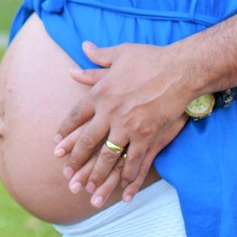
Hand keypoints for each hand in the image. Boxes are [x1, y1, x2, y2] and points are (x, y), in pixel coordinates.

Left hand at [53, 40, 192, 206]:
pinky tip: (122, 187)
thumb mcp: (121, 53)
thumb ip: (100, 57)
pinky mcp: (147, 135)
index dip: (65, 131)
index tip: (57, 143)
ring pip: (108, 156)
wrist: (179, 69)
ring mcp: (128, 126)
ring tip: (89, 189)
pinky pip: (134, 160)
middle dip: (76, 159)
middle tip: (67, 173)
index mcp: (100, 93)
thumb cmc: (150, 58)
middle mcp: (110, 112)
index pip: (76, 115)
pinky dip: (127, 176)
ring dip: (98, 174)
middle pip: (88, 140)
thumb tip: (83, 47)